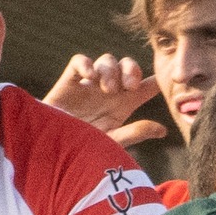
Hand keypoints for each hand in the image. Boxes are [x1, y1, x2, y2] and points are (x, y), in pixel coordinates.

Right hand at [43, 53, 167, 149]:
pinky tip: (90, 77)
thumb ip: (135, 133)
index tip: (162, 82)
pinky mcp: (69, 81)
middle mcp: (108, 93)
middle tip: (129, 86)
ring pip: (107, 61)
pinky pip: (79, 61)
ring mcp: (88, 85)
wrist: (51, 153)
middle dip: (132, 69)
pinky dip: (86, 64)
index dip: (155, 81)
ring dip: (111, 71)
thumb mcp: (112, 143)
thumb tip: (163, 130)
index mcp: (123, 106)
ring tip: (107, 90)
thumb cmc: (82, 153)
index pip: (145, 87)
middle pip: (127, 66)